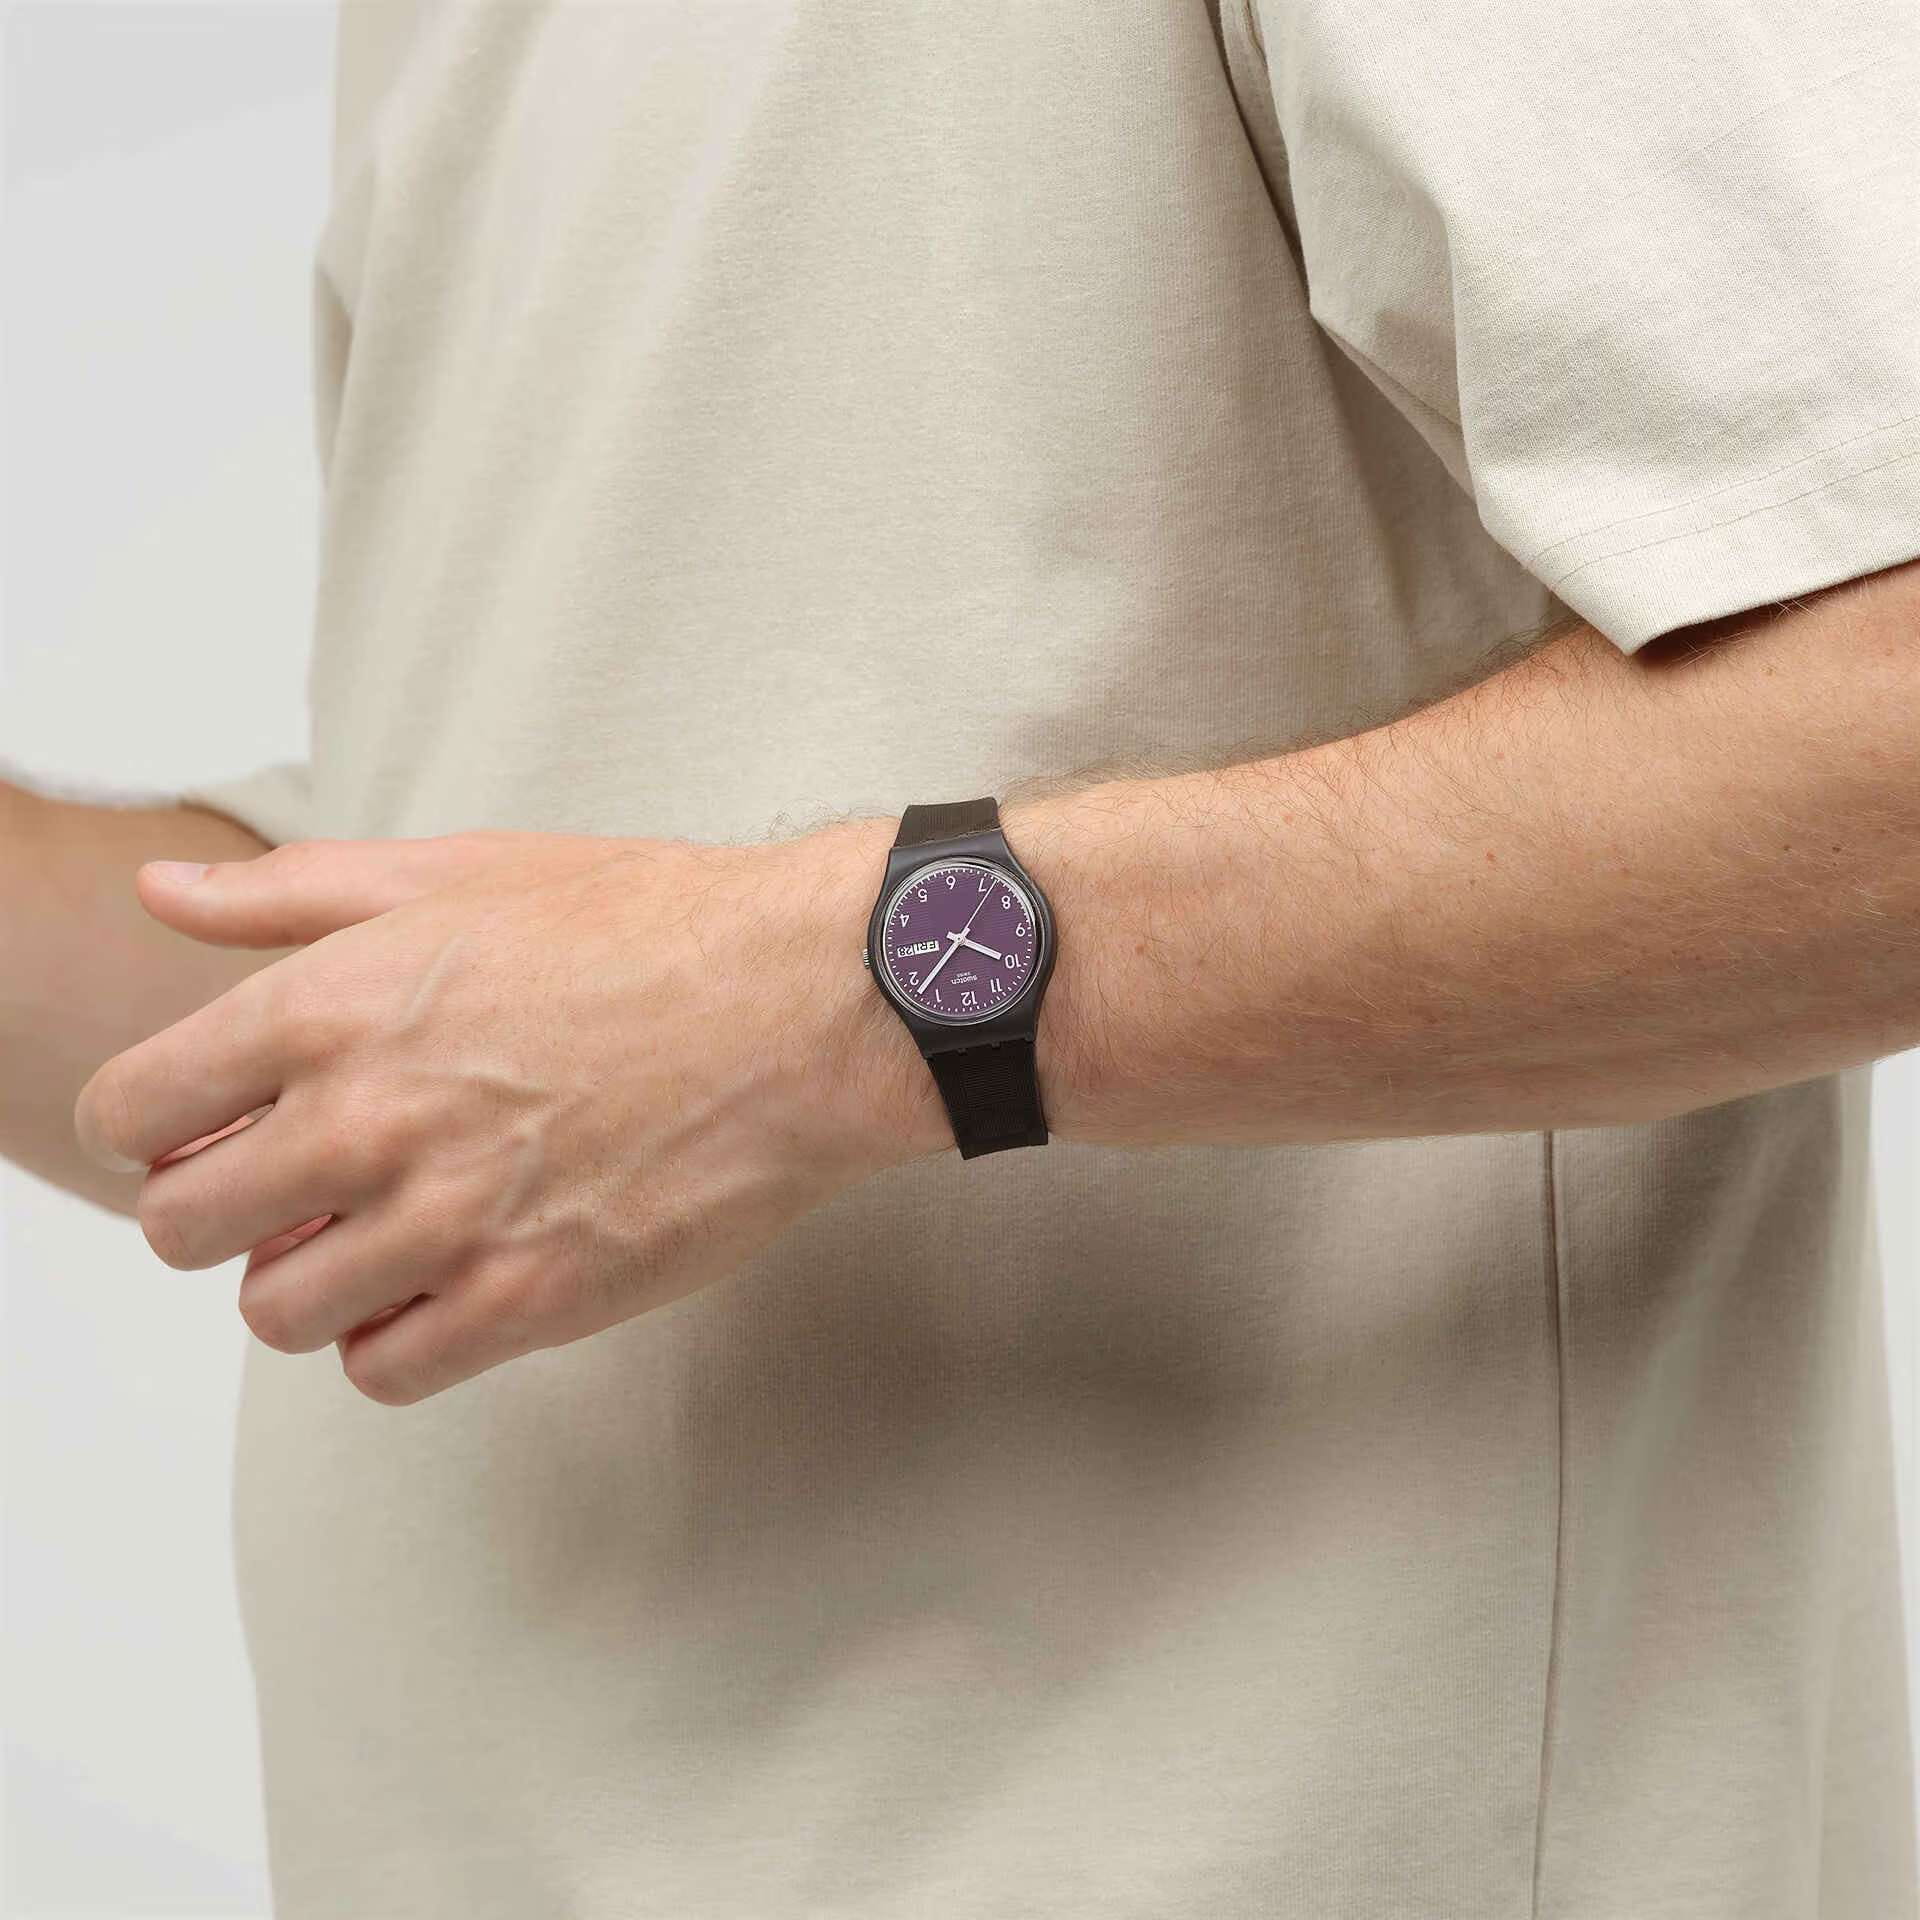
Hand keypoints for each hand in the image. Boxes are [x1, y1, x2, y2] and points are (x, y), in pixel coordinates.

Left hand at [74, 823, 945, 1403]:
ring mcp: (448, 1221)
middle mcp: (368, 1121)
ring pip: (277, 1312)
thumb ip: (293, 894)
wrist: (809, 1001)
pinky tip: (443, 1283)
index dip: (158, 1125)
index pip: (136, 1111)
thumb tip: (161, 897)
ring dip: (309, 1280)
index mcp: (332, 1006)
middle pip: (181, 1229)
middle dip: (221, 1210)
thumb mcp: (464, 873)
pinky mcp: (530, 1300)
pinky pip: (384, 1370)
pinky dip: (393, 1339)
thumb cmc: (653, 925)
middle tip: (291, 1189)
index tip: (209, 1126)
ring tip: (381, 1235)